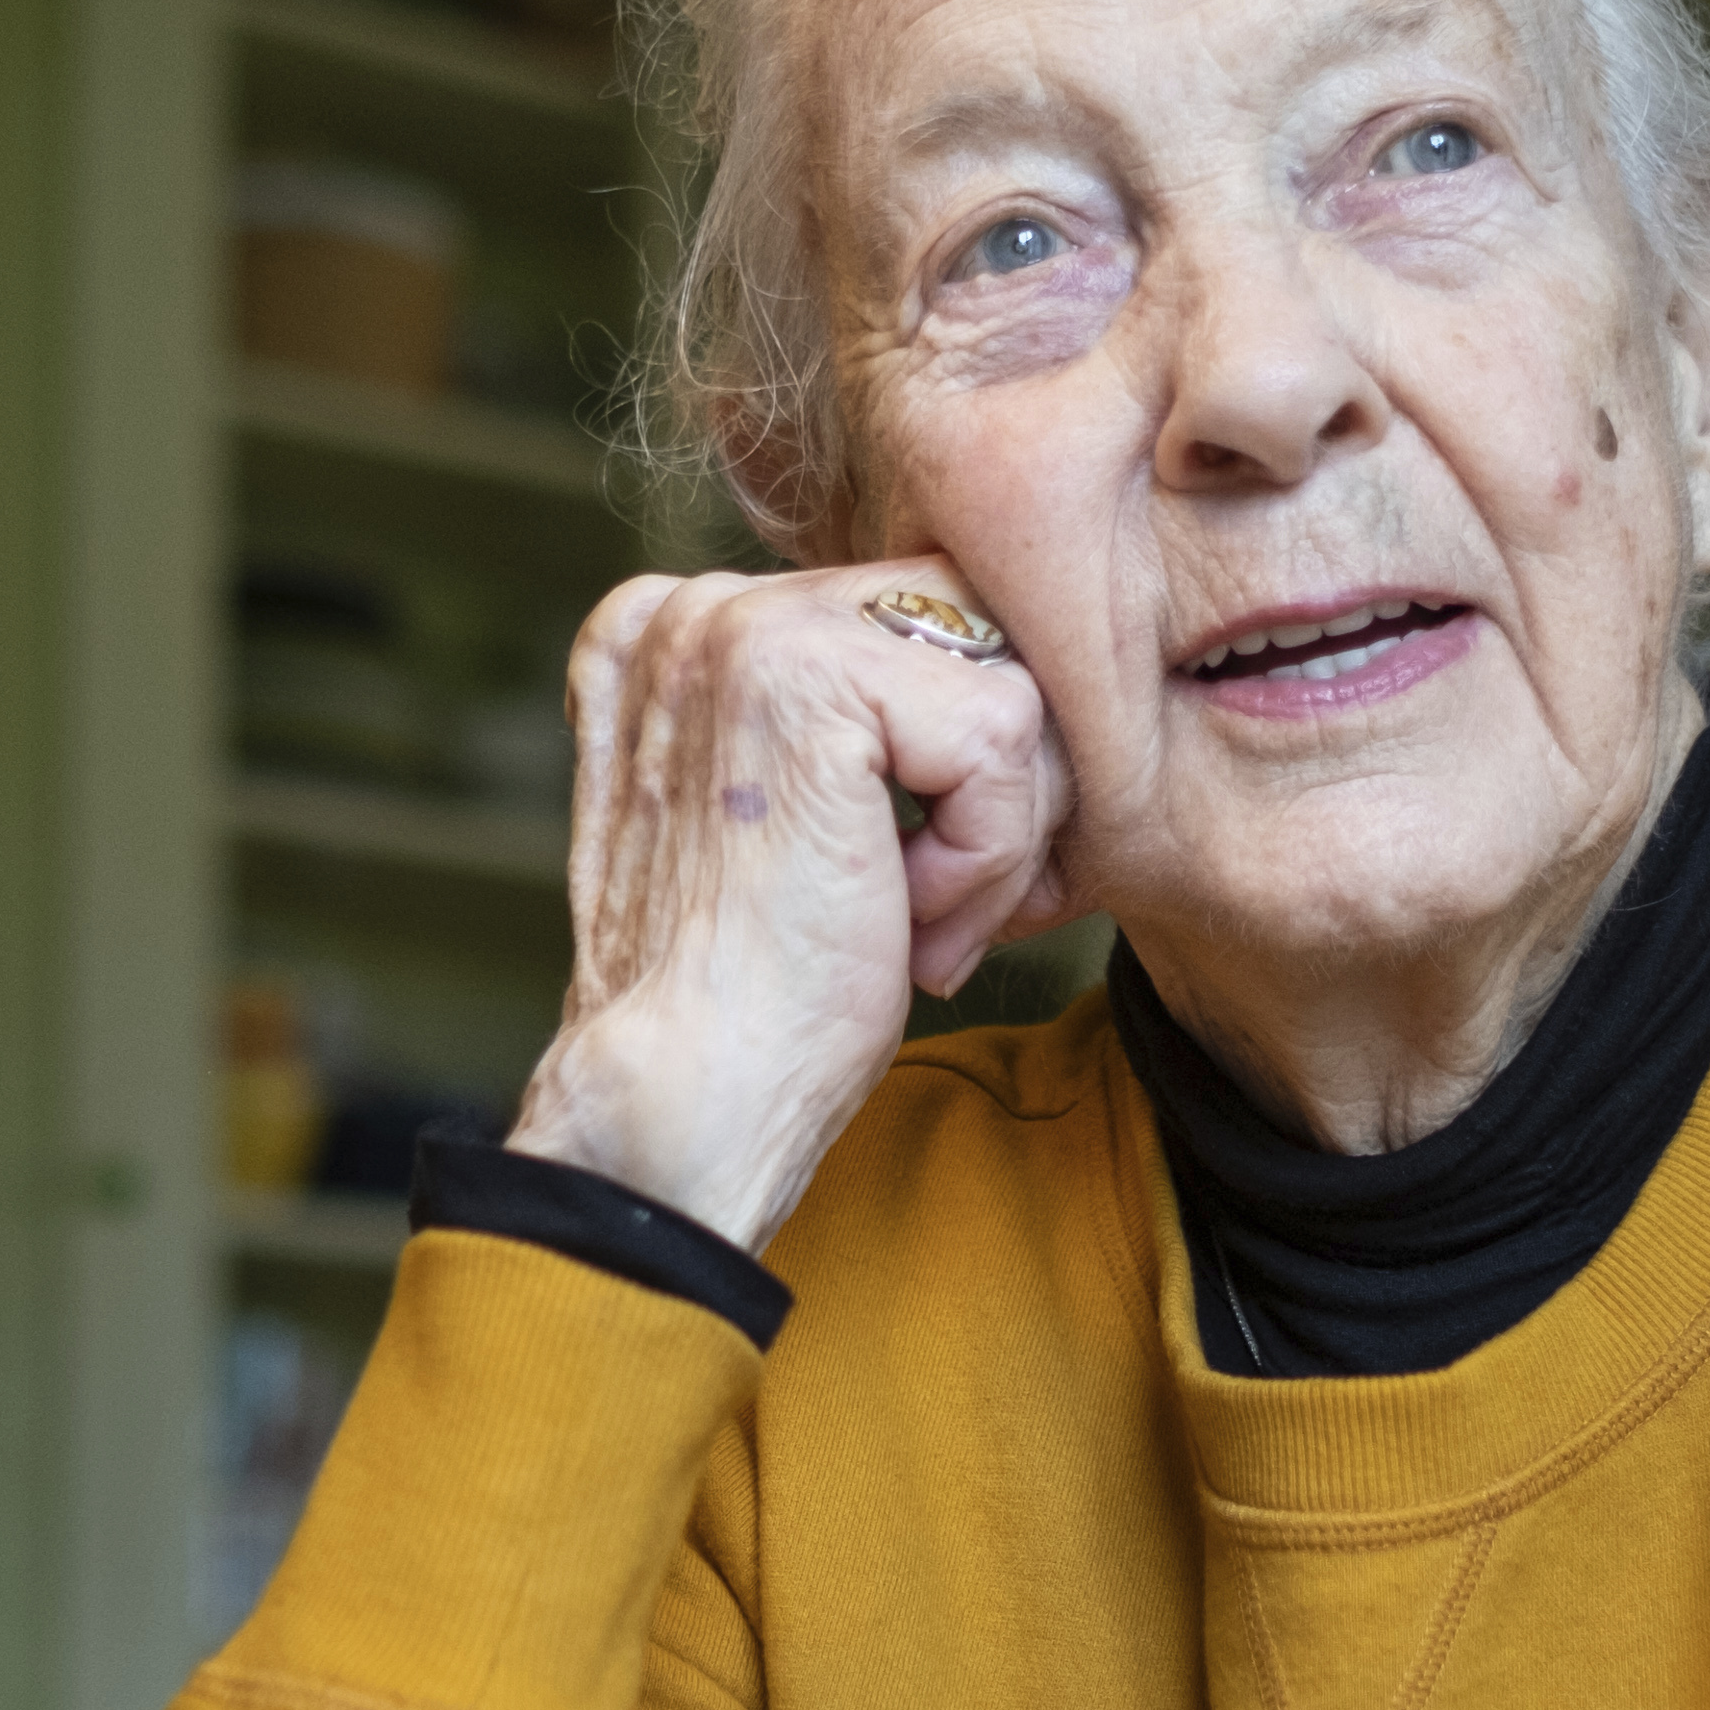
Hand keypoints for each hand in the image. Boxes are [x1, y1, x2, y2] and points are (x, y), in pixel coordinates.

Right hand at [509, 563, 1068, 1247]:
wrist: (689, 1104)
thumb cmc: (764, 999)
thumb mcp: (804, 824)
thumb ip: (862, 723)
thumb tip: (1021, 675)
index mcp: (688, 632)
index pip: (924, 623)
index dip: (961, 765)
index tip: (905, 885)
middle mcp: (703, 606)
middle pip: (977, 627)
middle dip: (1003, 781)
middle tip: (938, 910)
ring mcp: (746, 628)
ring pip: (1004, 680)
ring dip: (1000, 830)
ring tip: (910, 924)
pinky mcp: (808, 678)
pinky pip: (1005, 733)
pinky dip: (992, 857)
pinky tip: (903, 924)